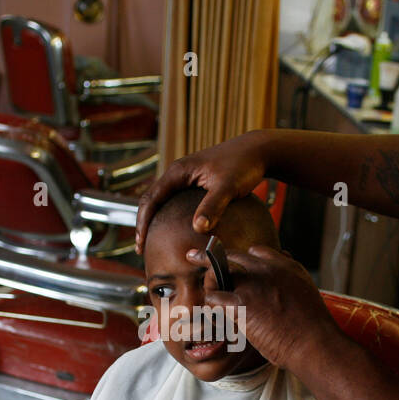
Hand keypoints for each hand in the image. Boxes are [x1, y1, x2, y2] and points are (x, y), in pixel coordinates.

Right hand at [135, 131, 270, 253]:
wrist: (257, 150)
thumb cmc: (243, 164)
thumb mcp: (227, 186)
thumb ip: (213, 206)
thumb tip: (197, 228)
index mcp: (179, 172)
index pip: (151, 198)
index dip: (143, 222)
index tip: (141, 243)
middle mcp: (178, 174)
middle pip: (152, 200)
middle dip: (144, 224)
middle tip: (142, 249)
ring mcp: (187, 179)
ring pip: (163, 202)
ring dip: (156, 221)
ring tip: (154, 243)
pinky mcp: (196, 185)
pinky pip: (176, 203)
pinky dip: (171, 218)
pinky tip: (178, 233)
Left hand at [189, 243, 341, 371]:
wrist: (314, 343)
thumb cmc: (312, 327)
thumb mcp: (307, 294)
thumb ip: (291, 282)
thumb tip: (283, 275)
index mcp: (285, 267)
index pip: (255, 252)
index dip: (240, 257)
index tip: (230, 262)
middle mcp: (266, 270)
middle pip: (231, 257)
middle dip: (209, 257)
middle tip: (192, 256)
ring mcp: (252, 285)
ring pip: (216, 275)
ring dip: (209, 286)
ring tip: (206, 299)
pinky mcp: (240, 303)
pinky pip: (212, 298)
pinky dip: (208, 306)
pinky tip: (209, 315)